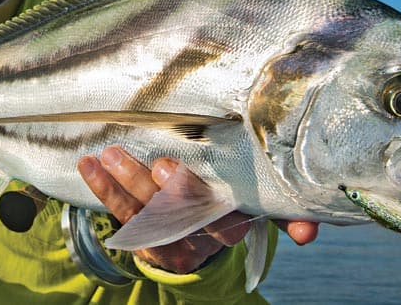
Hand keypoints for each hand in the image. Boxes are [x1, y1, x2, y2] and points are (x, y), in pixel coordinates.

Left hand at [78, 146, 318, 273]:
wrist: (186, 245)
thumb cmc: (219, 201)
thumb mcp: (248, 202)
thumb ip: (275, 204)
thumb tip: (311, 225)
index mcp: (234, 218)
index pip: (251, 216)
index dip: (267, 219)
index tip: (263, 212)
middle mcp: (205, 234)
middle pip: (193, 214)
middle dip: (179, 191)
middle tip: (163, 165)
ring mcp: (172, 239)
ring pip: (151, 214)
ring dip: (130, 183)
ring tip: (110, 155)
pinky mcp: (143, 241)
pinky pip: (121, 214)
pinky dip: (104, 189)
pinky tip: (89, 166)